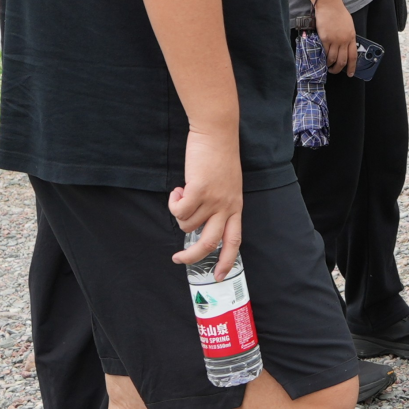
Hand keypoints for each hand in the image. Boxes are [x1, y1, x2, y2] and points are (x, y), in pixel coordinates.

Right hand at [170, 127, 243, 276]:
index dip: (227, 260)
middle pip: (210, 242)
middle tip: (178, 259)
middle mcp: (226, 206)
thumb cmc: (220, 156)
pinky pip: (179, 210)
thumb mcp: (228, 185)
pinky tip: (178, 190)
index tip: (219, 275)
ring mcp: (213, 199)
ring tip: (182, 194)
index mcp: (235, 206)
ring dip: (179, 213)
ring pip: (188, 223)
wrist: (217, 133)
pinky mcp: (199, 190)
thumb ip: (219, 204)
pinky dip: (173, 203)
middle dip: (193, 256)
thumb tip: (200, 222)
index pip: (234, 240)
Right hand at [315, 0, 357, 75]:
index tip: (350, 73)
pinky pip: (325, 52)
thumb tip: (346, 46)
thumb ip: (348, 36)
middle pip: (343, 60)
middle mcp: (344, 40)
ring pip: (333, 58)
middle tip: (335, 71)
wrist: (330, 6)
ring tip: (327, 66)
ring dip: (330, 65)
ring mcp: (334, 40)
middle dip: (339, 69)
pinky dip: (323, 58)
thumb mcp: (349, 25)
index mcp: (352, 37)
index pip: (353, 56)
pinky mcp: (325, 39)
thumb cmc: (339, 13)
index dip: (352, 66)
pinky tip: (322, 59)